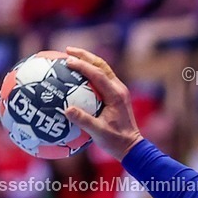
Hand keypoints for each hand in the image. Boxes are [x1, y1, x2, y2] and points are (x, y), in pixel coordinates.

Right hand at [63, 46, 142, 161]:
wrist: (132, 147)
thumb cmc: (116, 141)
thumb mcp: (98, 133)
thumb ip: (83, 120)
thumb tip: (66, 109)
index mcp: (116, 95)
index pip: (98, 74)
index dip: (82, 65)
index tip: (67, 60)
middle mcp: (118, 89)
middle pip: (101, 65)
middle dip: (84, 55)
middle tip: (66, 50)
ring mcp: (118, 91)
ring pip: (102, 69)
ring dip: (87, 61)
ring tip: (70, 56)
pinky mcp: (115, 95)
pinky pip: (101, 78)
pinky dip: (89, 72)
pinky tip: (76, 75)